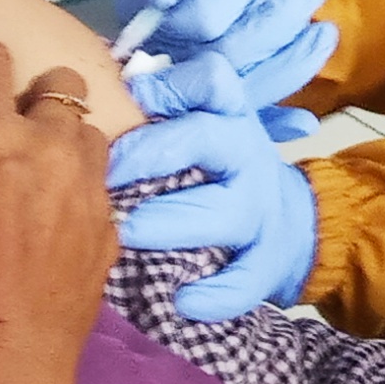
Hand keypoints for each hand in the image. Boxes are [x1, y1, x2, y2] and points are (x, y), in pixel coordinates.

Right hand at [0, 44, 117, 379]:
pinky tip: (55, 219)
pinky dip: (78, 187)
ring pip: (89, 130)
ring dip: (65, 139)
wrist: (8, 347)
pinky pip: (100, 183)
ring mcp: (91, 184)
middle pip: (63, 82)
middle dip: (36, 94)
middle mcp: (54, 145)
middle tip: (13, 128)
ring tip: (39, 172)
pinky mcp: (112, 223)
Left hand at [110, 53, 319, 318]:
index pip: (211, 82)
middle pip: (205, 140)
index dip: (172, 85)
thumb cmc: (215, 167)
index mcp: (228, 115)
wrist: (292, 221)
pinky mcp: (269, 260)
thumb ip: (159, 110)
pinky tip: (183, 301)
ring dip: (171, 221)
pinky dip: (217, 294)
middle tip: (106, 174)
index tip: (133, 96)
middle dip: (152, 153)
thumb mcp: (200, 126)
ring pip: (223, 212)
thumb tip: (92, 90)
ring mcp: (260, 209)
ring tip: (127, 233)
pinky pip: (246, 278)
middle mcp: (246, 154)